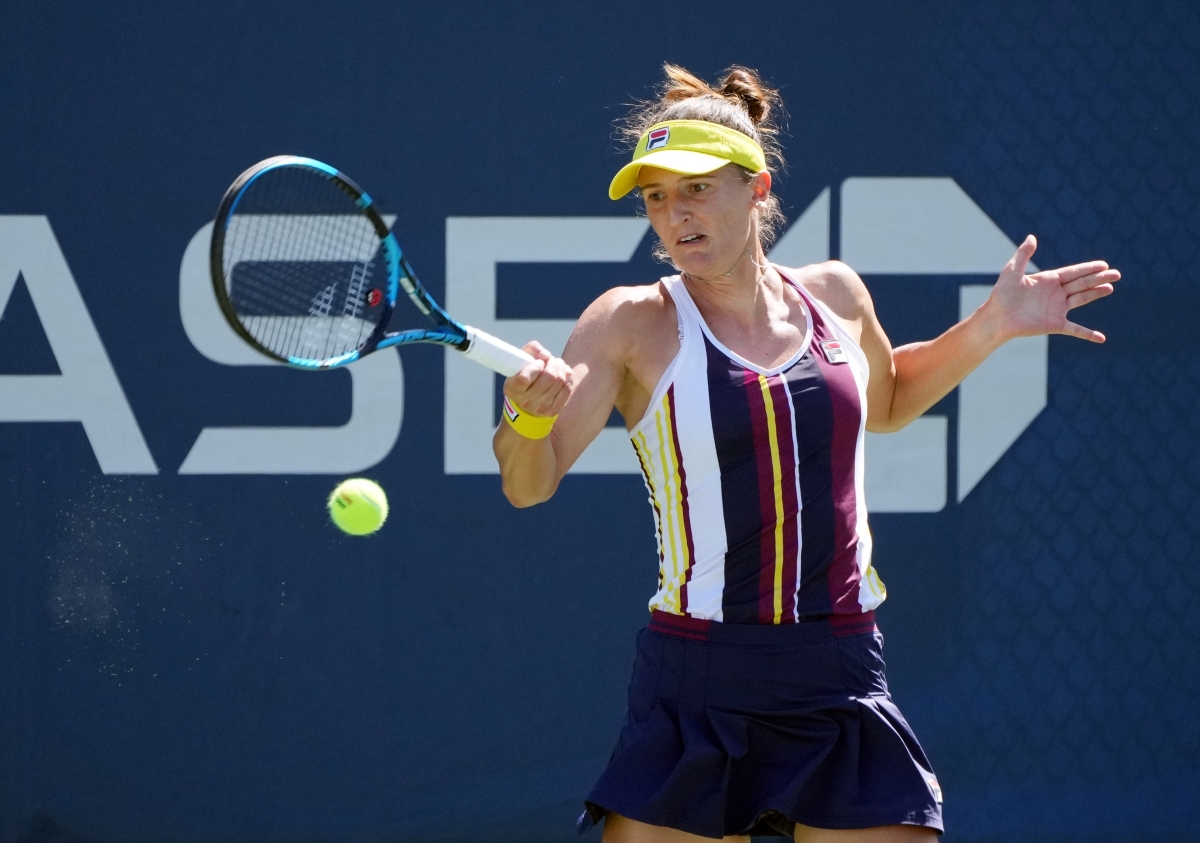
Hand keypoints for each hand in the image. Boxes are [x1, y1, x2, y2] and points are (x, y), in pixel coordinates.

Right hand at [503, 341, 573, 417]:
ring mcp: (540, 407)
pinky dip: (568, 377)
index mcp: (513, 389)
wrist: (526, 402)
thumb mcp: (521, 361)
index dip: (536, 366)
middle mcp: (525, 401)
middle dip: (553, 363)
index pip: (525, 378)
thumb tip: (546, 355)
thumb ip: (531, 350)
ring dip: (562, 368)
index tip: (539, 362)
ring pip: (560, 382)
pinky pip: (567, 389)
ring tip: (557, 364)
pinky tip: (564, 373)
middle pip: (549, 377)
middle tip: (551, 360)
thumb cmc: (524, 376)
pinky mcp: (552, 411)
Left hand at [985, 235, 1120, 342]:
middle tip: (1116, 274)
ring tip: (1110, 288)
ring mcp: (1057, 309)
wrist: (997, 318)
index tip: (1104, 265)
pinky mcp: (1055, 325)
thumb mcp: (1012, 271)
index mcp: (1048, 280)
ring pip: (1081, 299)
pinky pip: (1075, 330)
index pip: (1073, 272)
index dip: (1088, 268)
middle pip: (1081, 284)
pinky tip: (1101, 338)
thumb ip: (1023, 255)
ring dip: (1096, 294)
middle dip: (1098, 279)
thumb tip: (1031, 237)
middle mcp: (1056, 294)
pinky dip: (1087, 334)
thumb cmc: (1002, 295)